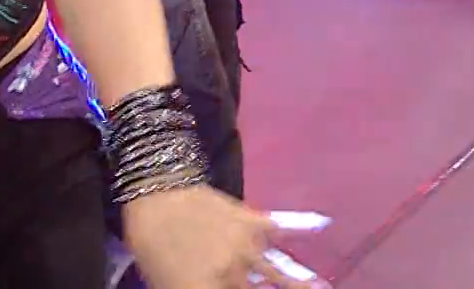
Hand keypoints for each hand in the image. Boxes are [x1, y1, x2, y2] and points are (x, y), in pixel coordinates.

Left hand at [123, 187, 323, 287]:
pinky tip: (319, 228)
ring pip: (279, 273)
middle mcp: (232, 273)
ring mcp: (246, 247)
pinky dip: (300, 230)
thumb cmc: (152, 246)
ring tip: (321, 287)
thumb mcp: (164, 283)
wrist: (158, 194)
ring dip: (300, 284)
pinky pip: (281, 230)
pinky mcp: (254, 221)